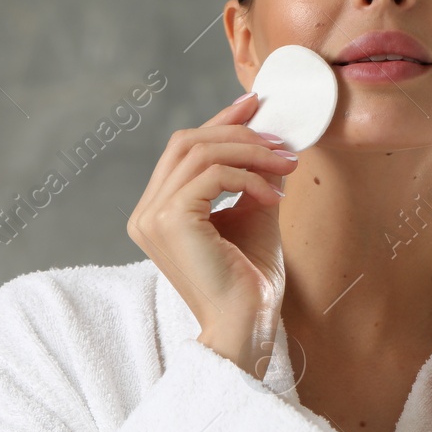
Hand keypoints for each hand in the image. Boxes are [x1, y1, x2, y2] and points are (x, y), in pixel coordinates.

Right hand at [126, 92, 299, 375]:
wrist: (246, 325)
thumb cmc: (248, 281)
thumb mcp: (251, 216)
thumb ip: (251, 179)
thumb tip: (267, 141)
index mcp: (157, 211)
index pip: (184, 150)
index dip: (219, 123)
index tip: (254, 106)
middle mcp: (146, 212)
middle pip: (187, 141)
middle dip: (238, 132)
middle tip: (280, 140)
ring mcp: (153, 216)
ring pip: (200, 152)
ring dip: (250, 152)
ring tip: (286, 165)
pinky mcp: (171, 221)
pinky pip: (212, 175)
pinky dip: (248, 177)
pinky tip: (271, 195)